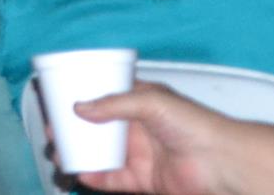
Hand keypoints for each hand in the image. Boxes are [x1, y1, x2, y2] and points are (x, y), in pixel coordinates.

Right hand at [71, 86, 238, 194]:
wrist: (220, 162)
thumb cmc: (194, 124)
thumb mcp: (151, 101)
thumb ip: (114, 105)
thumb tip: (80, 108)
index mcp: (141, 100)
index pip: (105, 94)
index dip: (83, 95)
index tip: (58, 98)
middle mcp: (138, 126)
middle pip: (98, 126)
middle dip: (74, 128)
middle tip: (53, 129)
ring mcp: (140, 153)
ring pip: (102, 153)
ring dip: (80, 153)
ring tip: (58, 153)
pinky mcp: (143, 179)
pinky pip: (113, 179)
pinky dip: (95, 178)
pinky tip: (80, 174)